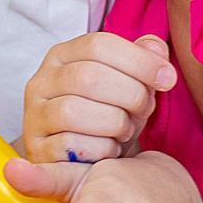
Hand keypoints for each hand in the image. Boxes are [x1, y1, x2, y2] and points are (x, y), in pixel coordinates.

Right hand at [21, 31, 177, 163]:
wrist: (87, 159)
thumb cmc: (109, 113)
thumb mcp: (129, 81)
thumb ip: (144, 58)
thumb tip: (156, 48)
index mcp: (63, 54)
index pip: (99, 44)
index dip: (139, 60)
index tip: (168, 79)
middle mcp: (41, 81)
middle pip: (89, 77)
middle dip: (130, 95)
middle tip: (146, 109)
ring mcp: (34, 116)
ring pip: (75, 111)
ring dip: (115, 123)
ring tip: (127, 129)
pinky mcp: (36, 149)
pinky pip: (70, 146)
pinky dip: (101, 149)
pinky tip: (111, 149)